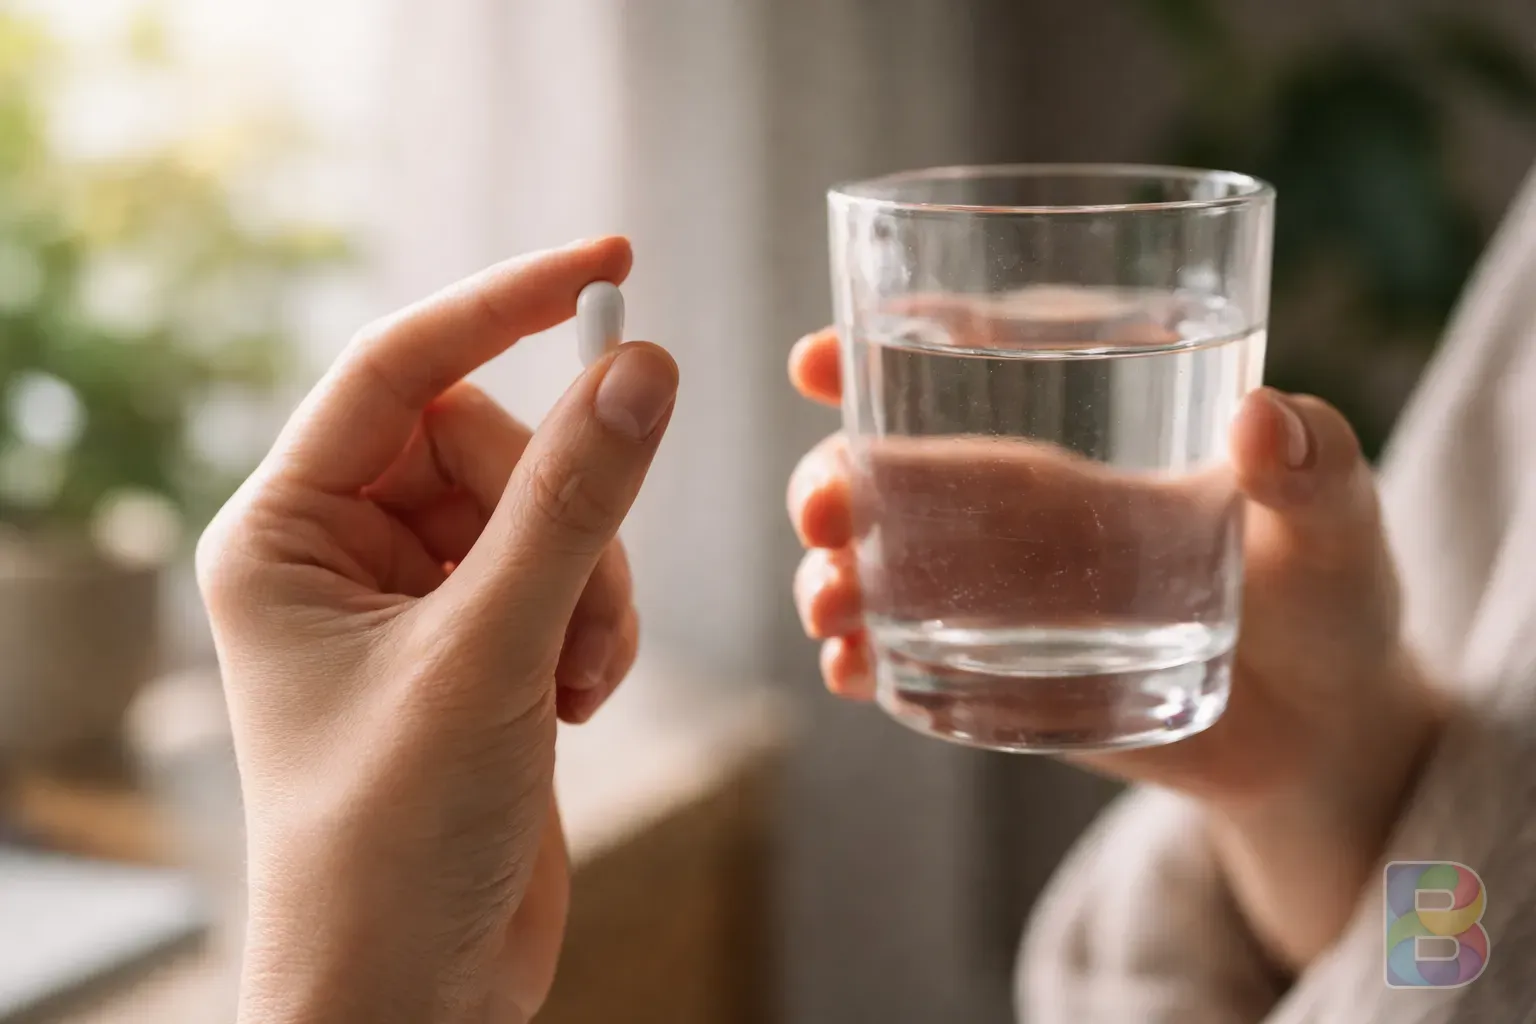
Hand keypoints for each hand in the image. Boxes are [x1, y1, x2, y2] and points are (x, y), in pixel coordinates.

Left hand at [197, 238, 677, 1023]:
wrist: (411, 995)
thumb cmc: (391, 846)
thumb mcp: (484, 659)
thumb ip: (569, 509)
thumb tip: (642, 370)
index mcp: (288, 533)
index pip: (400, 367)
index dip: (504, 303)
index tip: (608, 263)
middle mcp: (347, 551)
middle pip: (493, 443)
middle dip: (563, 518)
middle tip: (579, 609)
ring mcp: (421, 596)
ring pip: (549, 511)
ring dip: (593, 586)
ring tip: (578, 681)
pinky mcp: (484, 641)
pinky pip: (571, 573)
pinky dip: (600, 625)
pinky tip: (578, 704)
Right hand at [786, 326, 1443, 970]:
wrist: (1325, 737)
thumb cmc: (1333, 600)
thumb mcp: (1339, 522)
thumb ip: (1316, 467)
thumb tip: (1260, 423)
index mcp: (1082, 452)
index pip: (966, 378)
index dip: (883, 353)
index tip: (813, 357)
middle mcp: (1021, 518)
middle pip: (891, 478)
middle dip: (831, 479)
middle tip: (821, 509)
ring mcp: (1000, 602)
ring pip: (879, 571)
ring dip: (830, 576)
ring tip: (831, 603)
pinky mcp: (999, 679)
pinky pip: (906, 664)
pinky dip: (862, 662)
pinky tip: (849, 669)